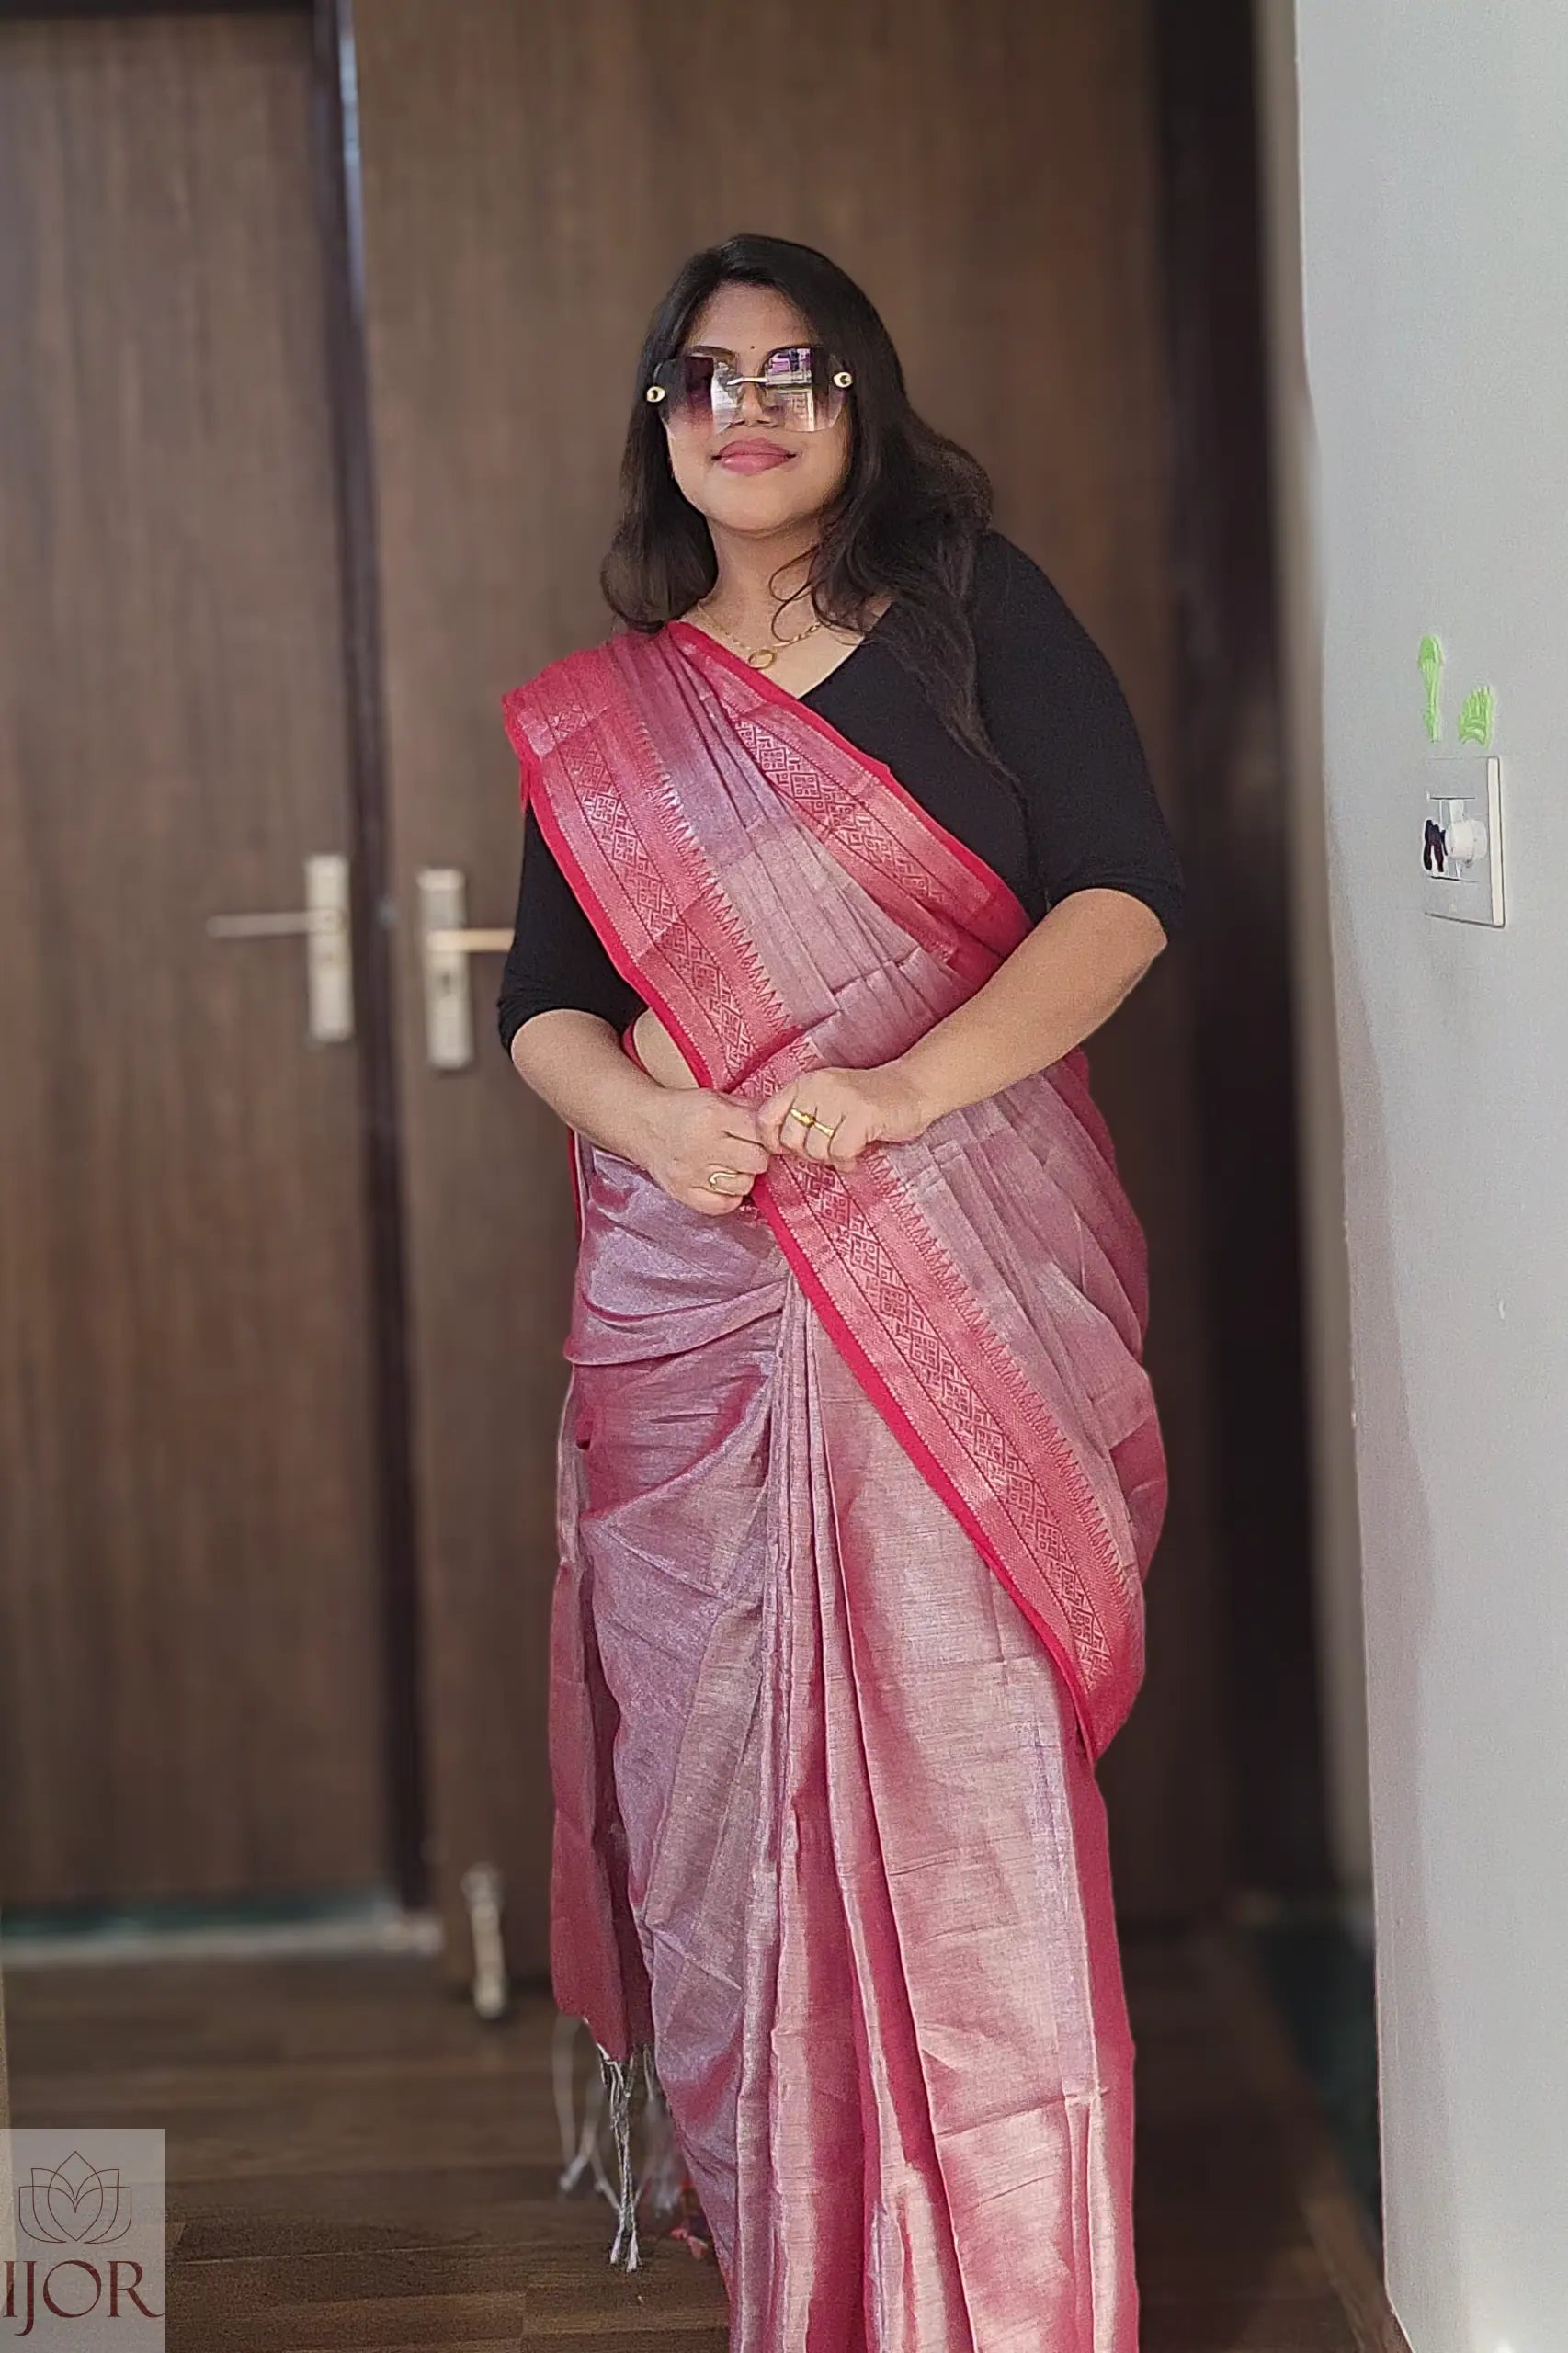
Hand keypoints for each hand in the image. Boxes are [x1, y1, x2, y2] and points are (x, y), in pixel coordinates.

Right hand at [636, 1087, 772, 1214]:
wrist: (643, 1125)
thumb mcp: (716, 1098)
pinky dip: (728, 1196)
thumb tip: (783, 1122)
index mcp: (713, 1115)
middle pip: (757, 1162)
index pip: (762, 1133)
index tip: (766, 1138)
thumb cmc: (684, 1111)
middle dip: (758, 1157)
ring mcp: (691, 1172)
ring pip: (744, 1185)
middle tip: (747, 1152)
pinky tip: (721, 1182)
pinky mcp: (683, 1192)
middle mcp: (702, 1144)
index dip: (768, 1137)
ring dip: (743, 1177)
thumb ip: (750, 1109)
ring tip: (730, 1165)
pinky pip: (724, 1205)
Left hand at [756, 1060, 932, 1165]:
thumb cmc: (867, 1102)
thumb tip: (777, 1149)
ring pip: (816, 1149)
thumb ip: (802, 1116)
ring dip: (831, 1159)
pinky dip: (848, 1162)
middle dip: (808, 1155)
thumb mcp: (827, 1100)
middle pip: (792, 1139)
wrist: (913, 1088)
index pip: (766, 1117)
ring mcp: (841, 1099)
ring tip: (846, 1149)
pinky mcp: (863, 1114)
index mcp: (804, 1083)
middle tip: (829, 1150)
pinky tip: (857, 1155)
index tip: (791, 1150)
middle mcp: (818, 1087)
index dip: (773, 1142)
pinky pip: (840, 1152)